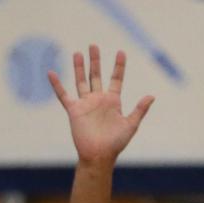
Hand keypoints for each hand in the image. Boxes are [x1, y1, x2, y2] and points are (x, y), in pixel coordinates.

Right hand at [48, 44, 153, 164]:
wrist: (99, 156)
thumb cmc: (116, 143)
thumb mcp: (130, 125)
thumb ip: (140, 110)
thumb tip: (152, 96)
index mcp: (113, 102)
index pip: (116, 79)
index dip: (119, 66)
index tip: (121, 52)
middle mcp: (99, 100)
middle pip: (96, 76)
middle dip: (95, 61)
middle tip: (93, 45)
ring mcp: (86, 104)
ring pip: (81, 81)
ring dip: (79, 67)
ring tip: (78, 53)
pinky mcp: (74, 111)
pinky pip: (63, 95)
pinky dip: (57, 85)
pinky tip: (51, 73)